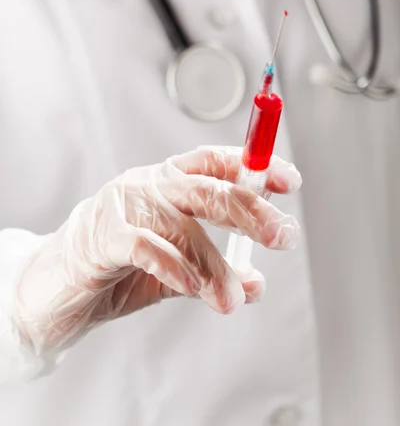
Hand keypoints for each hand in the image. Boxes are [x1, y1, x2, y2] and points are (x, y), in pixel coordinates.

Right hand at [13, 147, 300, 355]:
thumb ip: (212, 271)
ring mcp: (122, 206)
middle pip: (206, 186)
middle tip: (283, 235)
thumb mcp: (176, 270)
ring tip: (231, 297)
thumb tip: (256, 285)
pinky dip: (173, 265)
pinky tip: (193, 287)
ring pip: (180, 222)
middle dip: (249, 209)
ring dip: (214, 263)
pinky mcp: (100, 236)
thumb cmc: (117, 268)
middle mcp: (148, 185)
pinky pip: (142, 245)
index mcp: (168, 182)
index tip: (289, 181)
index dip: (253, 166)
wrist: (56, 288)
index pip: (215, 163)